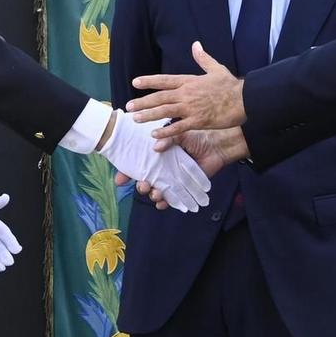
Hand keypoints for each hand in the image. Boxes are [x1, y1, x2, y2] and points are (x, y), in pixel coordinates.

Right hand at [114, 128, 249, 208]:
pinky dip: (166, 203)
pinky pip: (171, 199)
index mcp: (157, 155)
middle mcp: (162, 168)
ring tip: (155, 193)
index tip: (119, 180)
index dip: (126, 173)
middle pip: (145, 181)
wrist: (217, 146)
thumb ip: (168, 138)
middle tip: (143, 185)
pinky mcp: (183, 187)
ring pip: (157, 191)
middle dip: (141, 186)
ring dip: (153, 195)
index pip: (137, 165)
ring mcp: (172, 179)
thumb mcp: (179, 133)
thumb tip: (155, 147)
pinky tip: (163, 203)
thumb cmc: (197, 137)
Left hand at [127, 41, 245, 141]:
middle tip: (128, 107)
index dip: (149, 81)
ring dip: (149, 115)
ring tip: (136, 119)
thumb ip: (203, 58)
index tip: (135, 82)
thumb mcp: (216, 68)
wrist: (245, 99)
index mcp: (189, 81)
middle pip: (160, 97)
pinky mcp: (199, 121)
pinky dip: (166, 131)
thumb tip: (195, 45)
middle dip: (143, 101)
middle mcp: (187, 93)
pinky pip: (178, 127)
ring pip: (165, 111)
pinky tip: (154, 135)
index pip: (164, 80)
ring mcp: (192, 108)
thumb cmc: (231, 86)